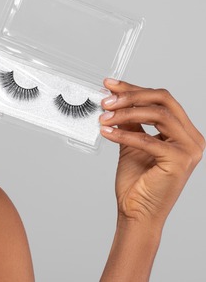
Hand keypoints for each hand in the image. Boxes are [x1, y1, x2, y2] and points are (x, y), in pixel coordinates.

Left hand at [99, 79, 203, 225]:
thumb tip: (116, 99)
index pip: (161, 99)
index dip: (134, 88)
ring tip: (103, 118)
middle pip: (163, 100)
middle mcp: (192, 138)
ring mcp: (189, 149)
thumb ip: (132, 122)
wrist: (136, 211)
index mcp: (184, 132)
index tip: (109, 85)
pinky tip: (106, 132)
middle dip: (131, 96)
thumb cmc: (136, 181)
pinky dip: (123, 133)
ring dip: (126, 112)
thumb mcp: (133, 143)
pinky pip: (147, 139)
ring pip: (157, 114)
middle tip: (105, 101)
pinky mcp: (179, 160)